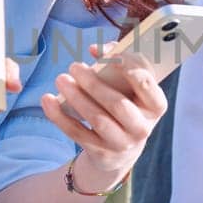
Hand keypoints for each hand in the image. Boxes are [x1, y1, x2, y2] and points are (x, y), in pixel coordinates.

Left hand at [39, 46, 167, 189]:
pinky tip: (47, 100)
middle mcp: (142, 127)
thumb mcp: (131, 88)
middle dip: (93, 83)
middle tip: (74, 66)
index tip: (110, 55)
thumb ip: (119, 61)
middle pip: (117, 104)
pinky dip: (59, 116)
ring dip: (76, 97)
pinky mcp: (101, 153)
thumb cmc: (126, 106)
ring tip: (61, 79)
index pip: (147, 85)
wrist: (120, 150)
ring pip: (97, 119)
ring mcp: (122, 143)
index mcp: (155, 106)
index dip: (129, 67)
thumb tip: (96, 49)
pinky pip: (77, 133)